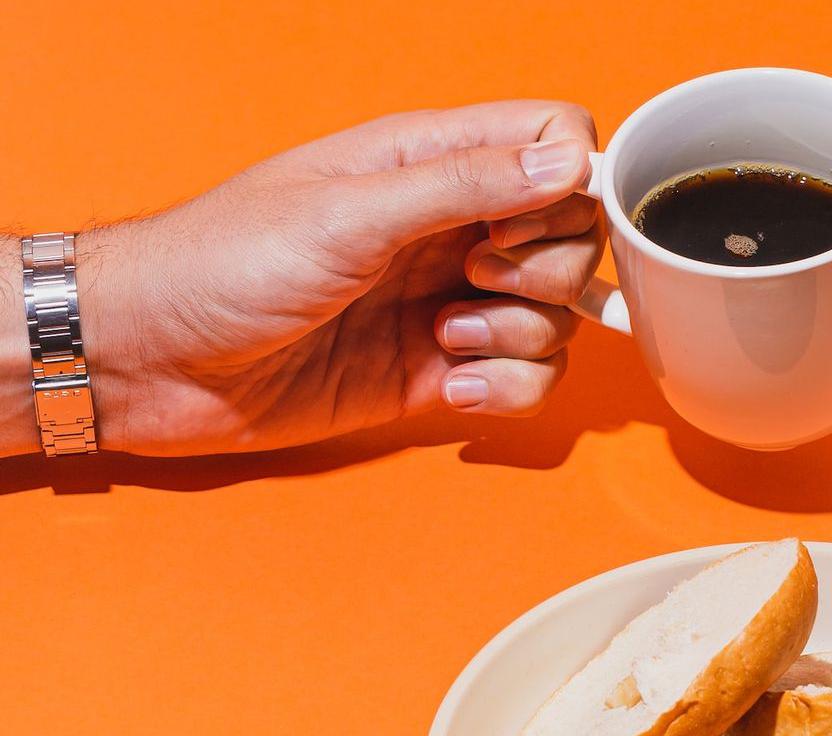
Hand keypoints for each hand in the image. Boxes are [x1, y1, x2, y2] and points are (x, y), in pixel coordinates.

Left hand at [13, 101, 603, 455]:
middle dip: (547, 273)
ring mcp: (449, 302)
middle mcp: (450, 228)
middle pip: (572, 238)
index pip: (554, 142)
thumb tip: (567, 160)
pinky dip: (505, 390)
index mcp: (427, 162)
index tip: (517, 226)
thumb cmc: (221, 266)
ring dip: (519, 338)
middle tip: (475, 280)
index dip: (567, 185)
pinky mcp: (440, 372)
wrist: (153, 362)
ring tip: (442, 339)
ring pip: (557, 317)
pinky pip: (525, 380)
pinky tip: (449, 387)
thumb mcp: (347, 213)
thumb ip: (463, 185)